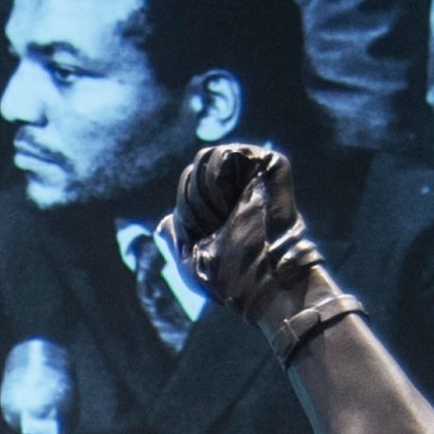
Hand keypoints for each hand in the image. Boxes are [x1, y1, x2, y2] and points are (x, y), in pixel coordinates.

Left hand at [172, 142, 330, 322]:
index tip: (202, 236)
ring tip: (225, 217)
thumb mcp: (189, 261)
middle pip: (193, 170)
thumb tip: (163, 225)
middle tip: (215, 227)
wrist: (259, 279)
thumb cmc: (229, 278)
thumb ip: (176, 237)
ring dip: (204, 195)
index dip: (185, 211)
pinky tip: (231, 204)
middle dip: (192, 204)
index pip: (188, 182)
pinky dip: (217, 181)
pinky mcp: (270, 164)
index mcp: (224, 203)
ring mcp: (255, 172)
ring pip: (205, 158)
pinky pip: (225, 154)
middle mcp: (240, 184)